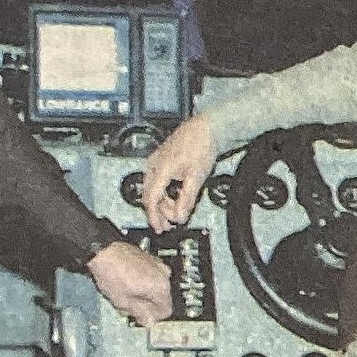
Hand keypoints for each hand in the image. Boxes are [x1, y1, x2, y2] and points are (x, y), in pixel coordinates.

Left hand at [86, 241, 172, 323]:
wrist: (102, 250)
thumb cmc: (111, 274)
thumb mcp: (123, 301)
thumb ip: (139, 313)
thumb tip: (149, 321)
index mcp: (160, 287)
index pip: (165, 311)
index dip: (152, 317)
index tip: (140, 317)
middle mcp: (163, 274)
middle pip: (161, 298)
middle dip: (147, 305)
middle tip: (129, 305)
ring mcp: (157, 264)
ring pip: (155, 287)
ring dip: (144, 293)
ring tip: (125, 293)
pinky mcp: (149, 257)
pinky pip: (151, 276)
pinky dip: (142, 282)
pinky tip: (127, 281)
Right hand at [141, 115, 217, 232]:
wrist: (206, 127)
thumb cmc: (200, 145)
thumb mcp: (196, 177)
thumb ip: (187, 199)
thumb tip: (180, 216)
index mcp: (159, 169)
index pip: (151, 199)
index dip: (154, 216)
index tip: (159, 228)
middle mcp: (153, 165)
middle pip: (149, 195)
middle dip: (159, 211)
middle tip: (170, 223)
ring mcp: (156, 161)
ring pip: (153, 189)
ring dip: (163, 202)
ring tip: (176, 210)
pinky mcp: (161, 160)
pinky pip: (157, 181)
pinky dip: (165, 192)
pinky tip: (175, 197)